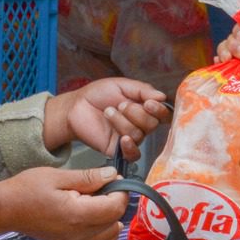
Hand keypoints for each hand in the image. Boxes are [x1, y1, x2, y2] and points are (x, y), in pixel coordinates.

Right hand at [0, 166, 125, 239]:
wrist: (6, 209)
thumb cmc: (28, 188)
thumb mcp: (58, 175)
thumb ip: (88, 178)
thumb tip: (113, 175)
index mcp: (77, 214)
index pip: (115, 207)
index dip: (119, 191)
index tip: (112, 178)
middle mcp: (80, 234)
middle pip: (115, 221)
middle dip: (116, 203)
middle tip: (102, 187)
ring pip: (111, 236)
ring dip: (112, 219)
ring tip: (98, 203)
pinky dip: (105, 236)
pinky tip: (98, 221)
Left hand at [46, 78, 171, 155]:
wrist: (76, 107)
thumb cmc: (97, 94)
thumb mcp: (121, 85)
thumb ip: (142, 90)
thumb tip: (162, 97)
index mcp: (144, 108)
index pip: (162, 113)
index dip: (159, 110)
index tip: (148, 103)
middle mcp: (140, 124)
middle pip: (152, 124)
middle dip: (136, 113)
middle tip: (120, 105)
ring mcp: (130, 137)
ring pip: (139, 134)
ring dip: (122, 121)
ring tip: (108, 112)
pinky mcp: (118, 149)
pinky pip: (133, 154)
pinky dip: (130, 147)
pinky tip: (122, 139)